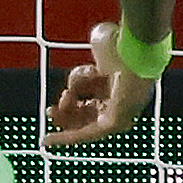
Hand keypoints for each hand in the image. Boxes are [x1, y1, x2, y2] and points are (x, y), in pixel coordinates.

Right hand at [45, 23, 157, 149]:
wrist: (134, 48)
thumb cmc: (123, 43)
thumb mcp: (100, 48)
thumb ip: (94, 54)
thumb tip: (88, 69)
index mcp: (125, 78)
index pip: (97, 94)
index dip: (76, 96)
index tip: (61, 97)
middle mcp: (126, 97)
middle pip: (90, 112)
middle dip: (67, 111)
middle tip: (52, 110)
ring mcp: (124, 111)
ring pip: (85, 122)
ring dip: (66, 115)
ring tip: (61, 103)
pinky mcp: (117, 121)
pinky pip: (88, 134)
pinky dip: (66, 138)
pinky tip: (47, 140)